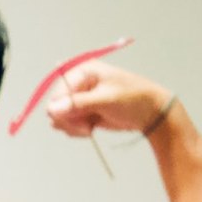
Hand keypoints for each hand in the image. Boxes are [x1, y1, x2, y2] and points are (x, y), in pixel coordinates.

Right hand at [44, 62, 174, 139]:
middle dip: (69, 121)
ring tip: (90, 127)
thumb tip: (53, 109)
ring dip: (73, 127)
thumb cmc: (132, 98)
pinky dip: (77, 131)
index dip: (62, 110)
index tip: (78, 120)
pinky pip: (68, 125)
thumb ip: (78, 104)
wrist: (149, 112)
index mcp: (82, 71)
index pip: (58, 93)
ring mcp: (79, 99)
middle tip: (86, 127)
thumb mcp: (106, 100)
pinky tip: (91, 129)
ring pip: (60, 118)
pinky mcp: (83, 112)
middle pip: (56, 107)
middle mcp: (78, 84)